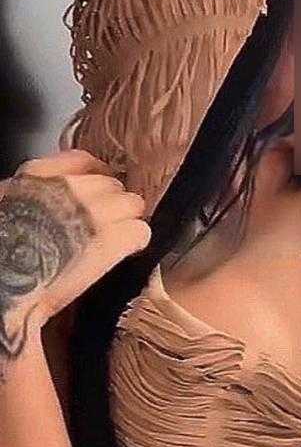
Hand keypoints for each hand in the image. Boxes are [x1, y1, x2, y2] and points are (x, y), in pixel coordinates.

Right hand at [0, 148, 149, 369]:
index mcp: (38, 176)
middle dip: (112, 205)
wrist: (8, 285)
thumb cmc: (5, 252)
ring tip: (118, 240)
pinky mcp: (112, 239)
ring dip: (128, 221)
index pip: (84, 161)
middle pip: (113, 185)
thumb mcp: (8, 204)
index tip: (99, 192)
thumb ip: (33, 191)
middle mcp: (69, 187)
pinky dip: (137, 242)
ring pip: (133, 204)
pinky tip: (128, 252)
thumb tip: (49, 198)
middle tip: (106, 226)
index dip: (96, 178)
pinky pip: (140, 231)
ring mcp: (93, 211)